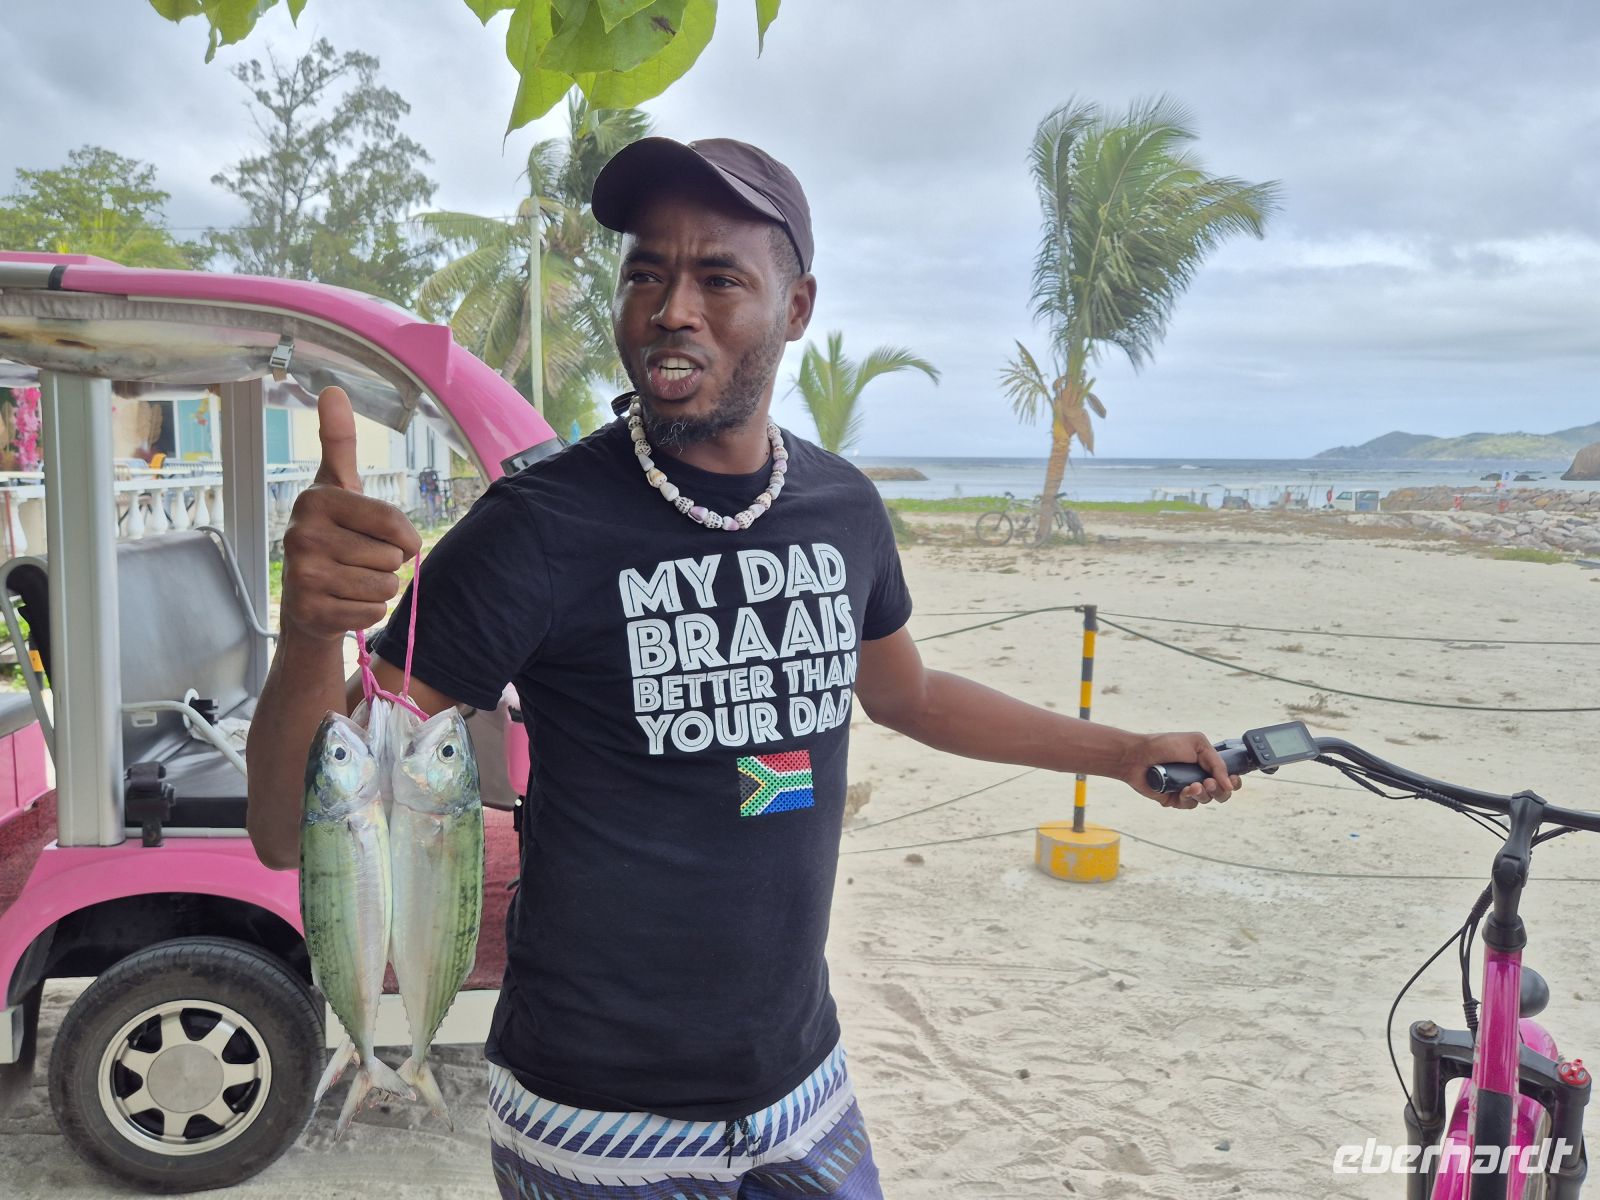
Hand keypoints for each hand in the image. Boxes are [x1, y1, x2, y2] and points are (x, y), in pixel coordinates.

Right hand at [280, 387, 421, 640]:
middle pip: (391, 557)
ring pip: (384, 585)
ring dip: (379, 587)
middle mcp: (302, 535)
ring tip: (352, 580)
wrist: (308, 600)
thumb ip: (338, 441)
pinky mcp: (310, 612)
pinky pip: (372, 612)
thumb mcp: (337, 487)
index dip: (403, 537)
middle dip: (387, 563)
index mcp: (316, 501)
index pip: (391, 522)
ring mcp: (303, 576)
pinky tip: (344, 602)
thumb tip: (332, 389)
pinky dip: (368, 611)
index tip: (390, 538)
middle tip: (359, 561)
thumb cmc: (333, 536)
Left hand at [1121, 731, 1241, 809]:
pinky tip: (1183, 790)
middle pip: (1222, 793)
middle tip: (1209, 782)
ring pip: (1207, 800)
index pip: (1228, 777)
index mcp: (1206, 764)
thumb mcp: (1197, 744)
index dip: (1234, 781)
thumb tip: (1229, 784)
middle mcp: (1199, 777)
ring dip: (1204, 793)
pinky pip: (1190, 805)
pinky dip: (1189, 798)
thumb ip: (1217, 761)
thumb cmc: (1164, 745)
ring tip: (1194, 784)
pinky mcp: (1174, 799)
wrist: (1138, 755)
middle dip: (1220, 790)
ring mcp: (1186, 789)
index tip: (1233, 780)